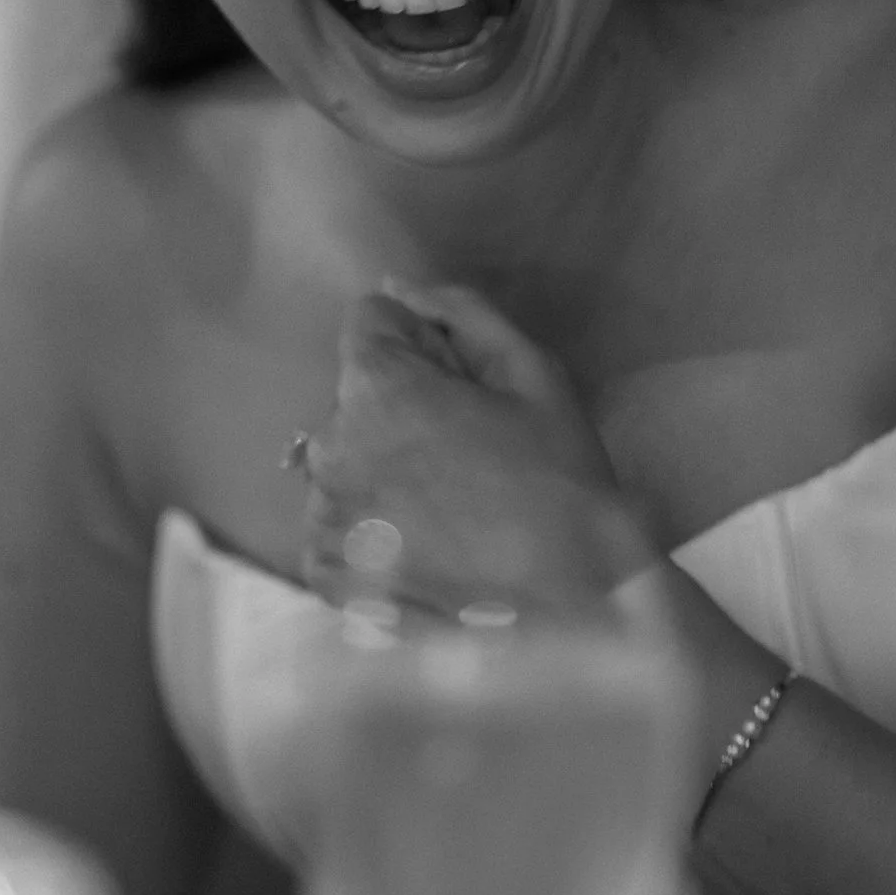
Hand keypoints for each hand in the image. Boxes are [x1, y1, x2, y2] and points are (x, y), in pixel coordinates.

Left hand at [294, 279, 641, 619]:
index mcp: (375, 389)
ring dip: (384, 469)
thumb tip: (399, 287)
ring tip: (453, 511)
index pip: (370, 323)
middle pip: (357, 395)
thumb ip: (460, 312)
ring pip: (346, 459)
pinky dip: (371, 528)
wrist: (571, 607)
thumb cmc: (560, 484)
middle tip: (470, 456)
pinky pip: (336, 523)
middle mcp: (330, 448)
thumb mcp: (532, 372)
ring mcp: (324, 517)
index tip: (463, 388)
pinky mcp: (326, 574)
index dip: (423, 346)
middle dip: (402, 408)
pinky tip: (428, 547)